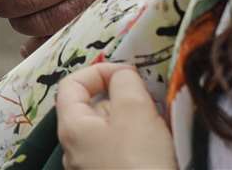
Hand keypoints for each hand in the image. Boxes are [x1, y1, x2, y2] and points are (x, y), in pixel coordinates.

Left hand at [56, 63, 175, 169]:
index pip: (72, 84)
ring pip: (112, 132)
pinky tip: (160, 149)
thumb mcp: (135, 111)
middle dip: (123, 99)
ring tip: (160, 128)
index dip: (98, 71)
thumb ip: (125, 83)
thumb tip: (122, 75)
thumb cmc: (140, 163)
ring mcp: (92, 168)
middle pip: (94, 108)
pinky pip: (123, 154)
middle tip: (151, 104)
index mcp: (71, 127)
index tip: (128, 74)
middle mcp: (75, 148)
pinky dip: (140, 144)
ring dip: (136, 123)